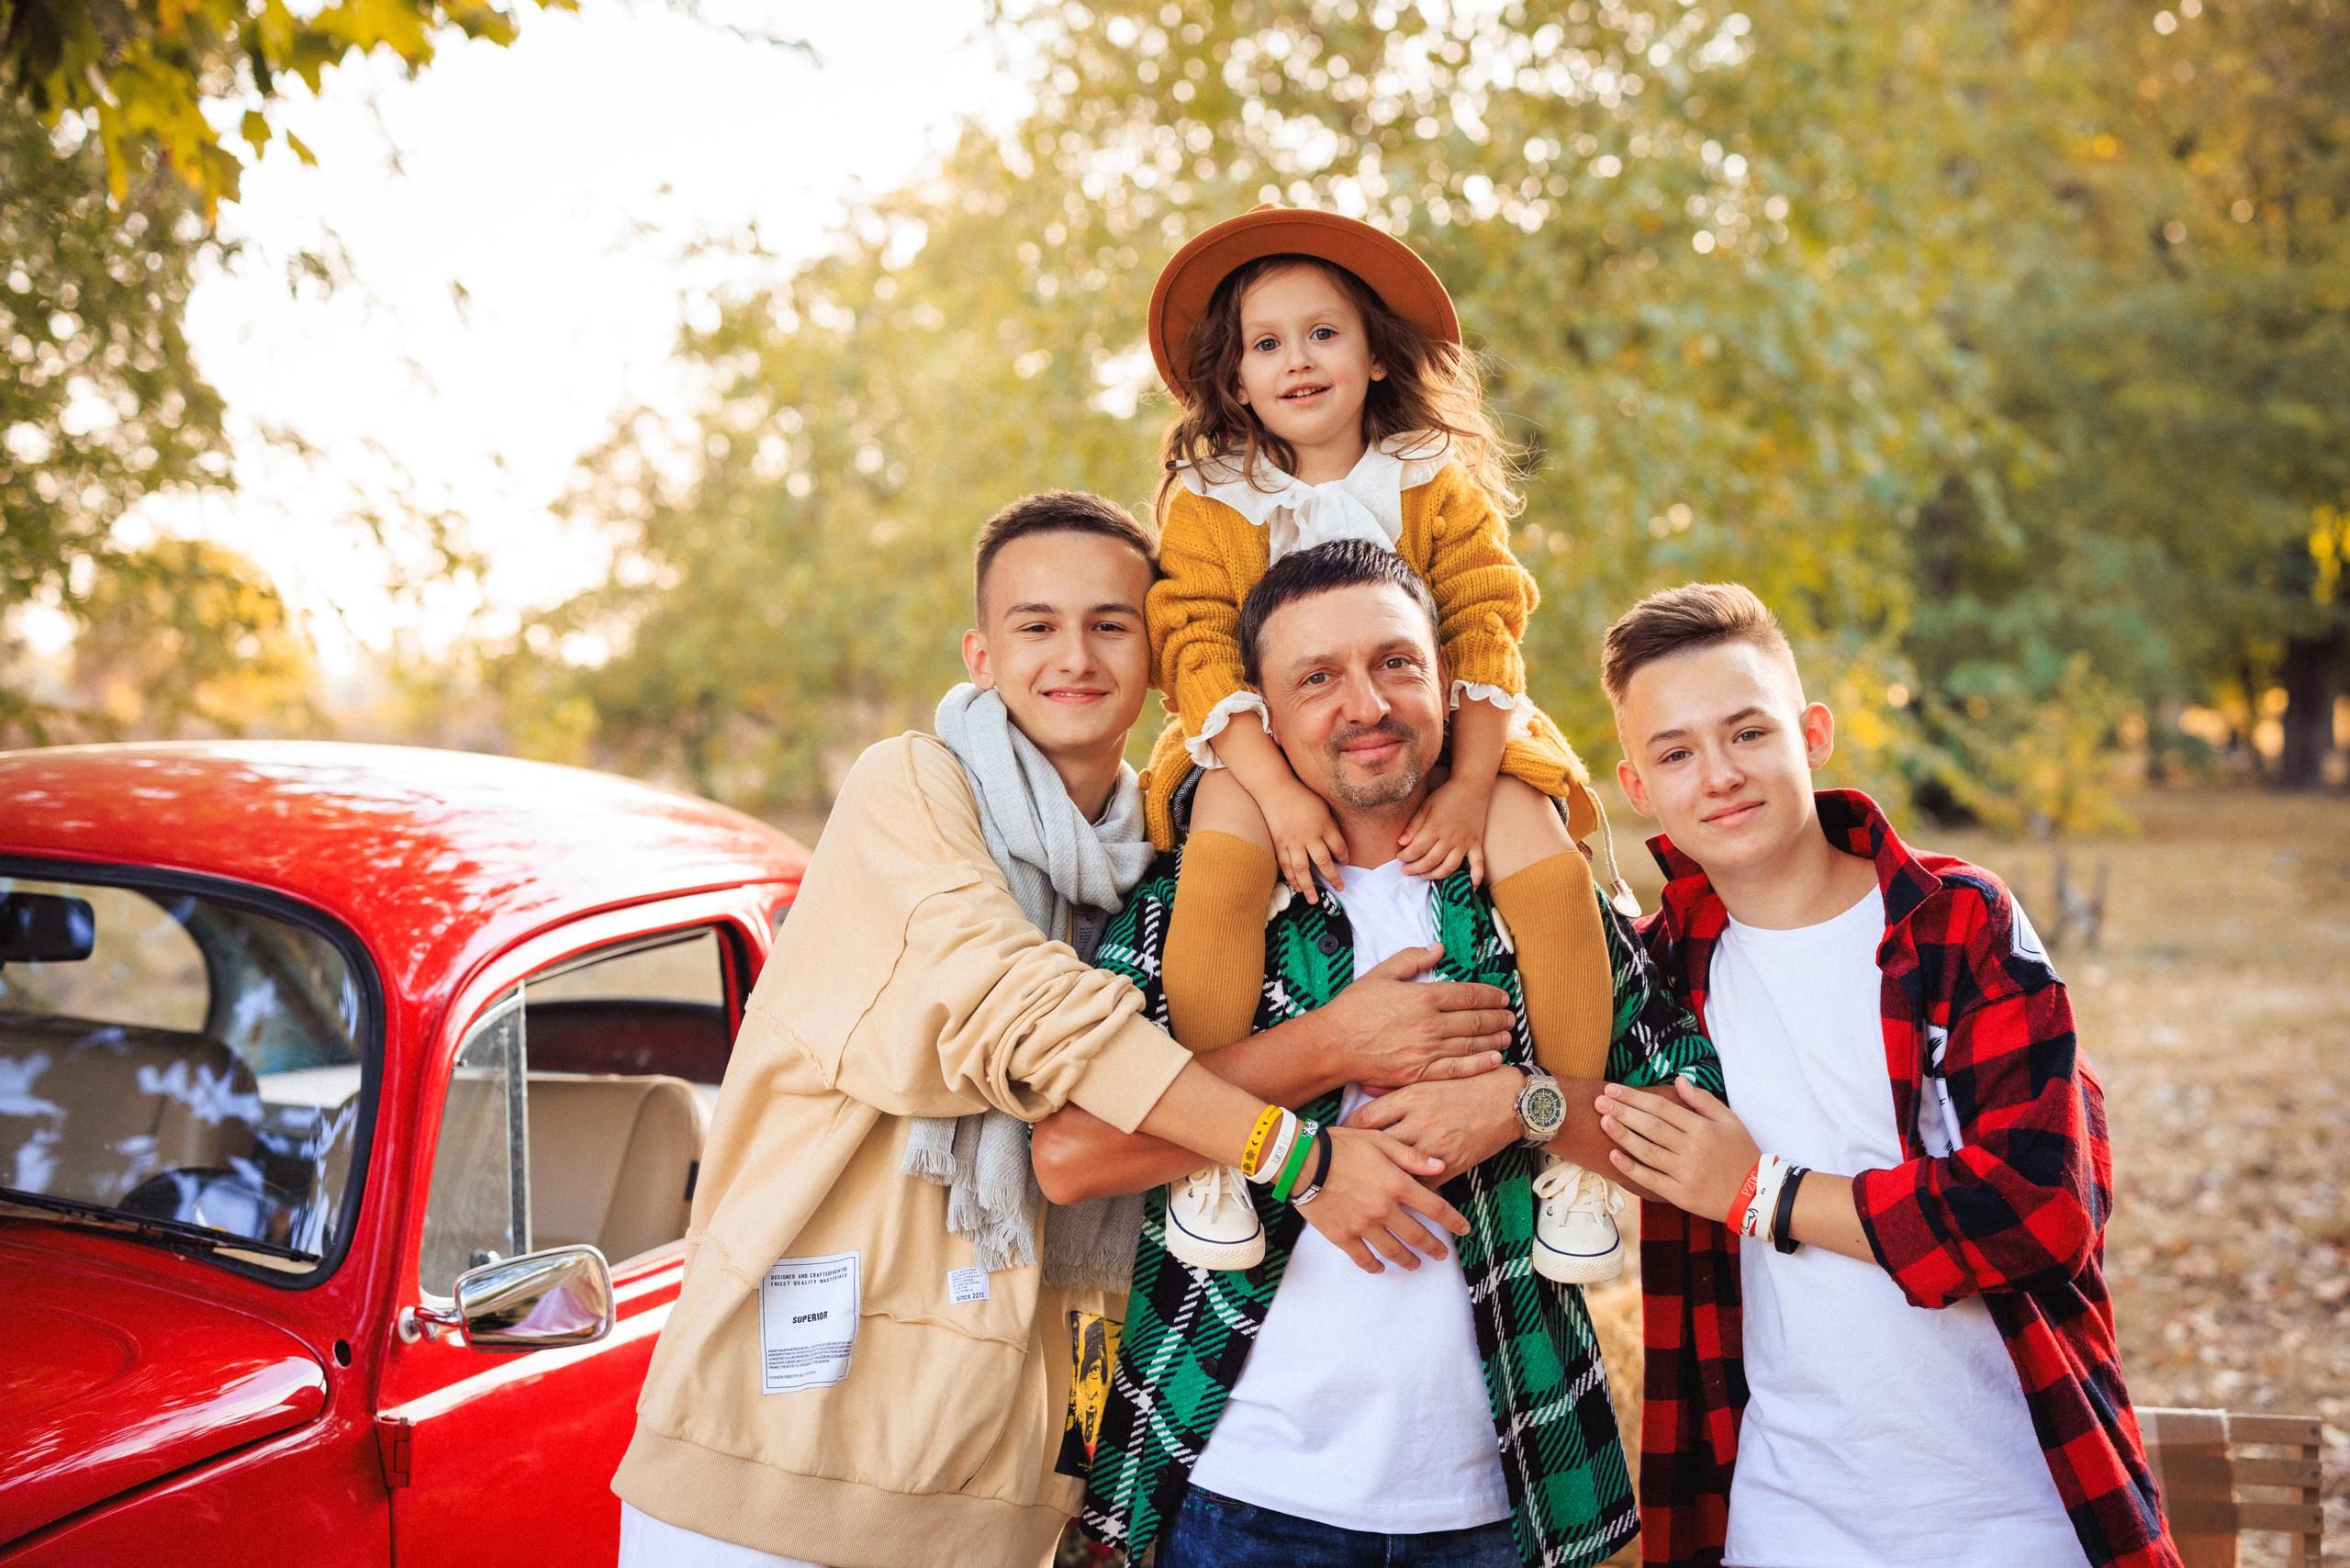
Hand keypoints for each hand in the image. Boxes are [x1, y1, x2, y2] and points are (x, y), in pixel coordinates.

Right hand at [1260, 780, 1352, 903]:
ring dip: (1309, 886)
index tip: (1345, 863)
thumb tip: (1337, 843)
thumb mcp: (1323, 806)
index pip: (1339, 847)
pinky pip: (1286, 865)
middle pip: (1324, 862)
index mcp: (1324, 825)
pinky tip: (1297, 887)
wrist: (1276, 789)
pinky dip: (1291, 878)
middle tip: (1340, 889)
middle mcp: (1310, 836)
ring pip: (1303, 869)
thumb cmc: (1302, 796)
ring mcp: (1293, 842)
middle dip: (1333, 877)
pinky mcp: (1280, 844)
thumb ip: (1331, 824)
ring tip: (1314, 900)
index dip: (1344, 857)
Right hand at [1294, 1126, 1470, 1272]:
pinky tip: (1380, 1267)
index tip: (1464, 1230)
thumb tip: (1440, 1166)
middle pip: (1417, 1235)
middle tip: (1441, 1255)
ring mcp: (1363, 1226)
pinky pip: (1363, 1258)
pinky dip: (1373, 1265)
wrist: (1301, 1161)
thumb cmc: (1340, 1145)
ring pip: (1393, 1250)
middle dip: (1433, 1247)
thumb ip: (1411, 1157)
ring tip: (1415, 1264)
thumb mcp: (1379, 1141)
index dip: (1453, 1221)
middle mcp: (1384, 1209)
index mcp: (1396, 1184)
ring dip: (1408, 1260)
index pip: (1435, 1208)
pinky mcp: (1343, 1236)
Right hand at [1317, 945, 1514, 1087]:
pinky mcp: (1420, 1073)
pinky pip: (1457, 1069)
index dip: (1490, 995)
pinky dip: (1479, 1064)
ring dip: (1494, 1039)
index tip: (1502, 996)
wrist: (1334, 1044)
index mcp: (1423, 997)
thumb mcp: (1381, 973)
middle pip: (1475, 1020)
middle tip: (1510, 1016)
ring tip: (1508, 1035)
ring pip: (1472, 1044)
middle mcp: (1431, 1025)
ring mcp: (1427, 1051)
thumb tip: (1438, 949)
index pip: (1467, 995)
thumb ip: (1412, 959)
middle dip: (1497, 1017)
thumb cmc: (1354, 1008)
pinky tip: (1494, 1060)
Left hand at [1346, 1068, 1524, 1180]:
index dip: (1347, 1132)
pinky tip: (1401, 1194)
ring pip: (1396, 1170)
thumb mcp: (1431, 1078)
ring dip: (1381, 1179)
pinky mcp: (1452, 1165)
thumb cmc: (1468, 1086)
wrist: (1509, 1101)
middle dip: (1358, 1160)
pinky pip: (1423, 1185)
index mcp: (1410, 1096)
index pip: (1365, 1118)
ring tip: (1366, 1187)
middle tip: (1344, 1169)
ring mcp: (1434, 1146)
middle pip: (1375, 1147)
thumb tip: (1364, 1090)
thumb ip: (1397, 1088)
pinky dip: (1412, 1190)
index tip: (1339, 1141)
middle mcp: (1418, 1121)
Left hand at [1399, 774, 1492, 884]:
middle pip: (1430, 860)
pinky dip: (1476, 878)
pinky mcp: (1476, 844)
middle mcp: (1450, 838)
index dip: (1405, 856)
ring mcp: (1465, 843)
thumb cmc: (1446, 795)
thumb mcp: (1425, 806)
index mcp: (1435, 827)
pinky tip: (1470, 889)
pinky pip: (1478, 864)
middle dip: (1415, 868)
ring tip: (1424, 875)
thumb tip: (1401, 843)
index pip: (1417, 849)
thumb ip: (1414, 825)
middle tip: (1406, 870)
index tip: (1399, 857)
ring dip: (1435, 875)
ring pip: (1450, 866)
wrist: (1472, 786)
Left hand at [1596, 1078, 1759, 1225]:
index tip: (1614, 1089)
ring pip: (1647, 1151)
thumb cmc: (1742, 1154)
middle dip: (1623, 1111)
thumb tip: (1680, 1080)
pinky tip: (1614, 1155)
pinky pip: (1650, 1179)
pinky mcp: (1680, 1194)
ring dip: (1623, 1135)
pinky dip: (1631, 1167)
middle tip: (1599, 1100)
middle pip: (1651, 1126)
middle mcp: (1692, 1149)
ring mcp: (1685, 1172)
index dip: (1635, 1097)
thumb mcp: (1730, 1121)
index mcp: (1702, 1128)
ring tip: (1603, 1121)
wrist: (1757, 1195)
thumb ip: (1702, 1100)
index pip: (1662, 1108)